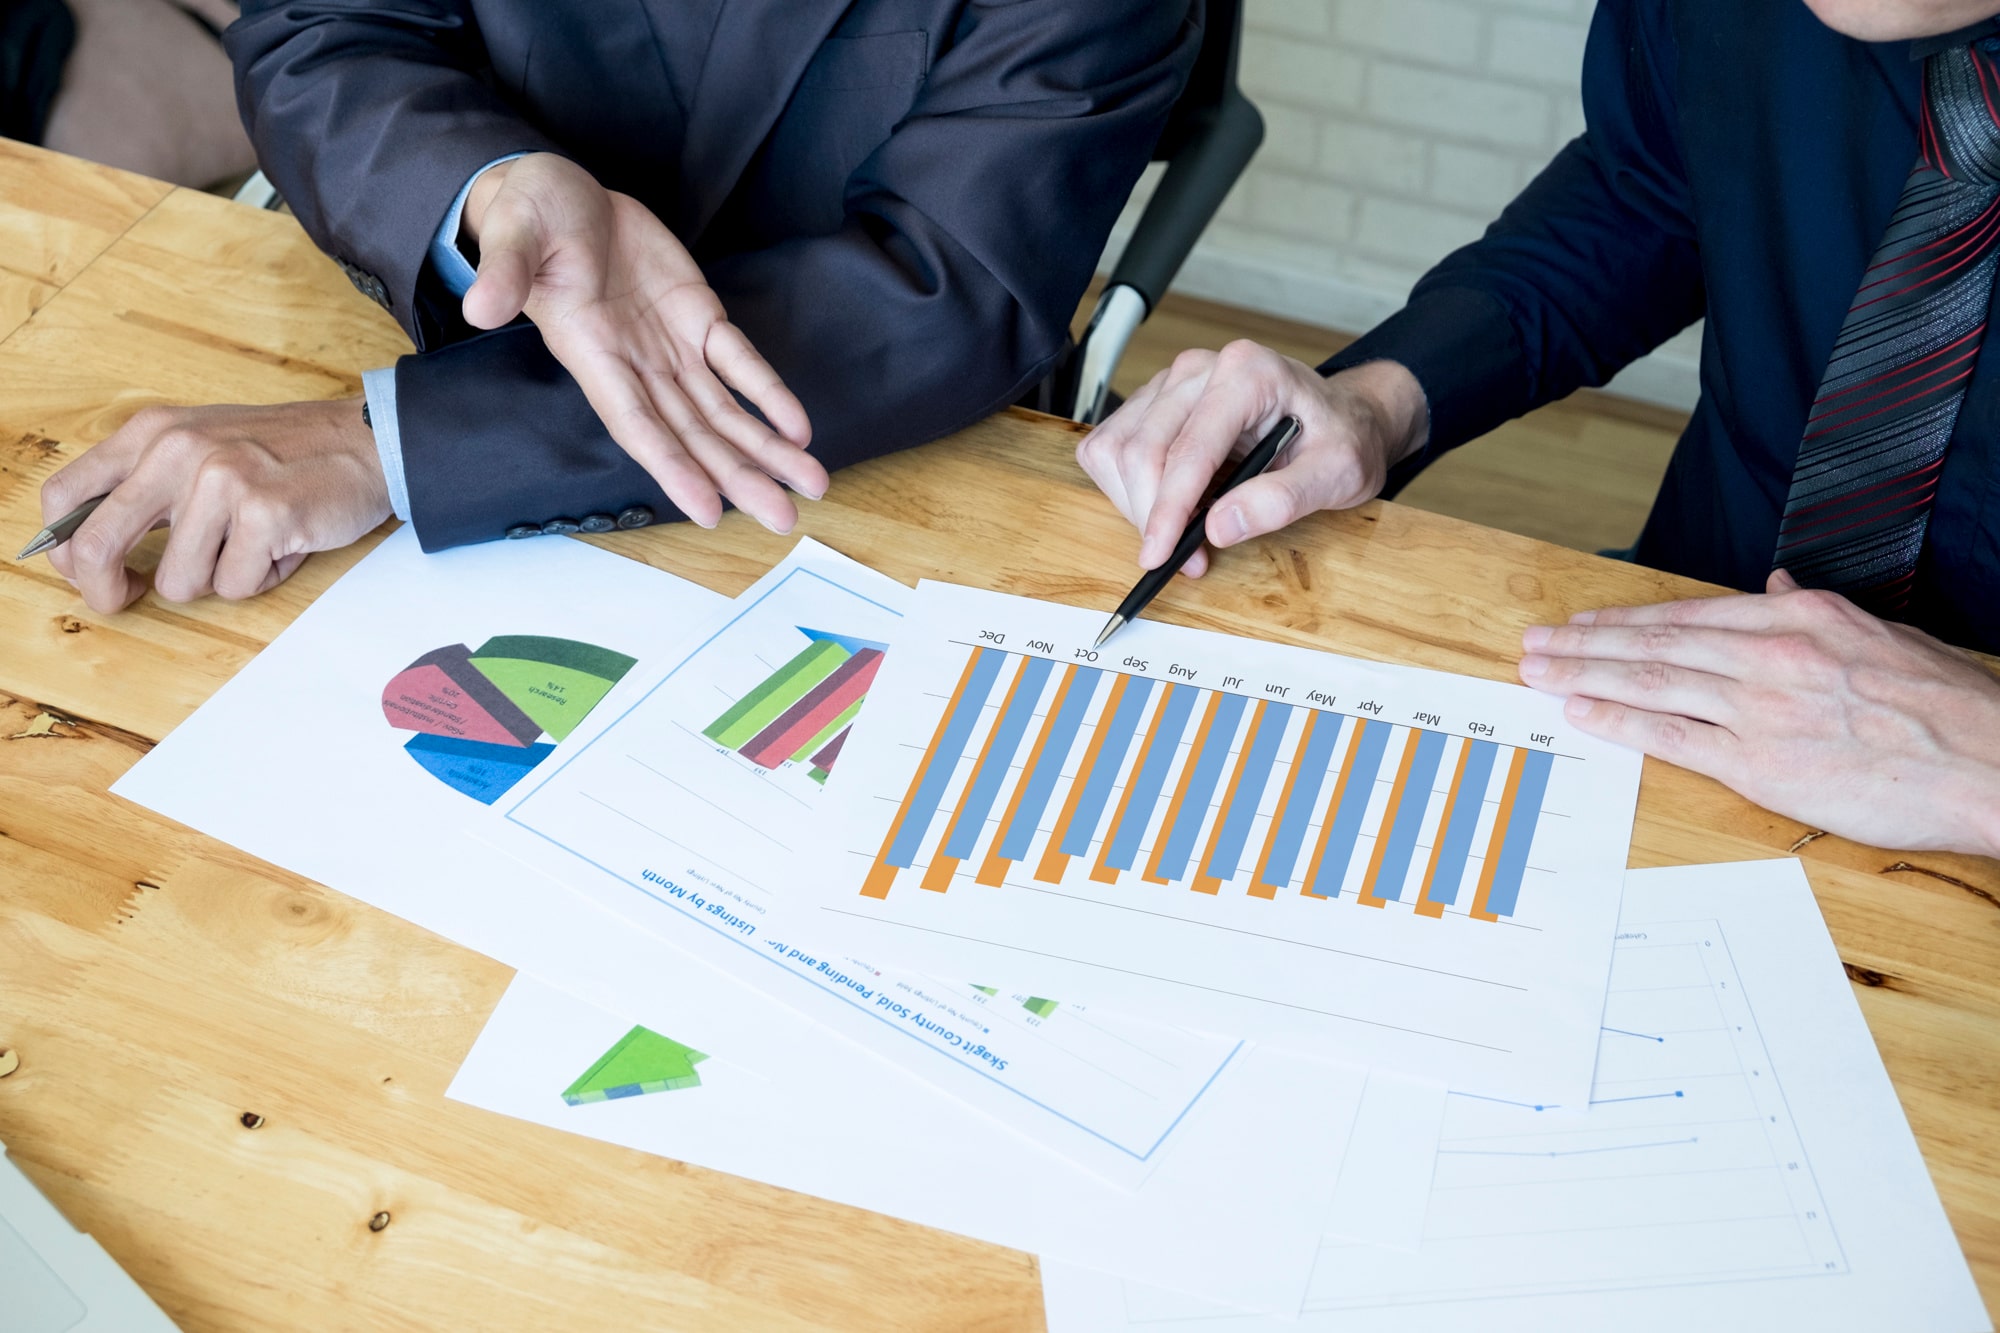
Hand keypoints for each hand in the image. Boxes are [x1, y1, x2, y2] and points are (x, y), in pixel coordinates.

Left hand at [38, 399, 390, 613]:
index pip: (65, 497)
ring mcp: (220, 481)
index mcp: (152, 432)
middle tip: (127, 597)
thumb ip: (147, 484)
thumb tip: (90, 549)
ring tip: (248, 548)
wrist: (367, 441)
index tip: (92, 572)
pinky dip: (259, 580)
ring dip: (214, 579)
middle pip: (97, 546)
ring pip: (177, 582)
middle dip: (106, 590)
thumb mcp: (200, 445)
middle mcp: (177, 450)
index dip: (65, 551)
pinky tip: (281, 548)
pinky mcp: (264, 514)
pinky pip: (234, 587)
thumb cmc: (285, 453)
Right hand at [459, 152, 820, 531]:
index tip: (708, 511)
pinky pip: (739, 363)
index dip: (672, 468)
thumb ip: (504, 272)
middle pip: (693, 435)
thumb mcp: (514, 235)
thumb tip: (479, 306)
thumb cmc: (532, 216)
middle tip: (783, 518)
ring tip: (810, 485)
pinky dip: (769, 395)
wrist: (562, 194)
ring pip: (723, 411)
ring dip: (765, 450)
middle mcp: (636, 365)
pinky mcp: (697, 318)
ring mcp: (670, 347)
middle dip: (738, 476)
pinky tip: (798, 430)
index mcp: (591, 354)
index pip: (636, 424)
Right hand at [1075, 342, 1428, 576]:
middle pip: (1141, 452)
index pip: (1187, 450)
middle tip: (1185, 560)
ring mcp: (1171, 383)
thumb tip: (1219, 527)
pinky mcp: (1154, 402)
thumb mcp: (1337, 474)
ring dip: (1136, 505)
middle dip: (1152, 516)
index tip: (1158, 556)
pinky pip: (1111, 448)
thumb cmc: (1341, 439)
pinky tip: (1166, 506)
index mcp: (1247, 373)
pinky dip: (1126, 489)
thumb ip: (1281, 500)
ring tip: (1180, 535)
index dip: (1167, 510)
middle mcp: (1199, 369)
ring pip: (1116, 451)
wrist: (1341, 419)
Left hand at [1519, 571, 1999, 856]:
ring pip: (1651, 682)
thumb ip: (1815, 612)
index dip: (1625, 619)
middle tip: (1532, 643)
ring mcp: (1761, 708)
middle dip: (1583, 642)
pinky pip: (1673, 738)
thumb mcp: (1882, 633)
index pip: (1688, 615)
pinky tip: (1582, 712)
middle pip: (1654, 643)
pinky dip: (1620, 721)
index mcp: (1799, 618)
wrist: (1989, 764)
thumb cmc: (1948, 707)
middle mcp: (1771, 654)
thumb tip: (1775, 587)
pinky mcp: (1761, 763)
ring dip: (1584, 675)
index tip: (1583, 621)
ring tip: (1539, 672)